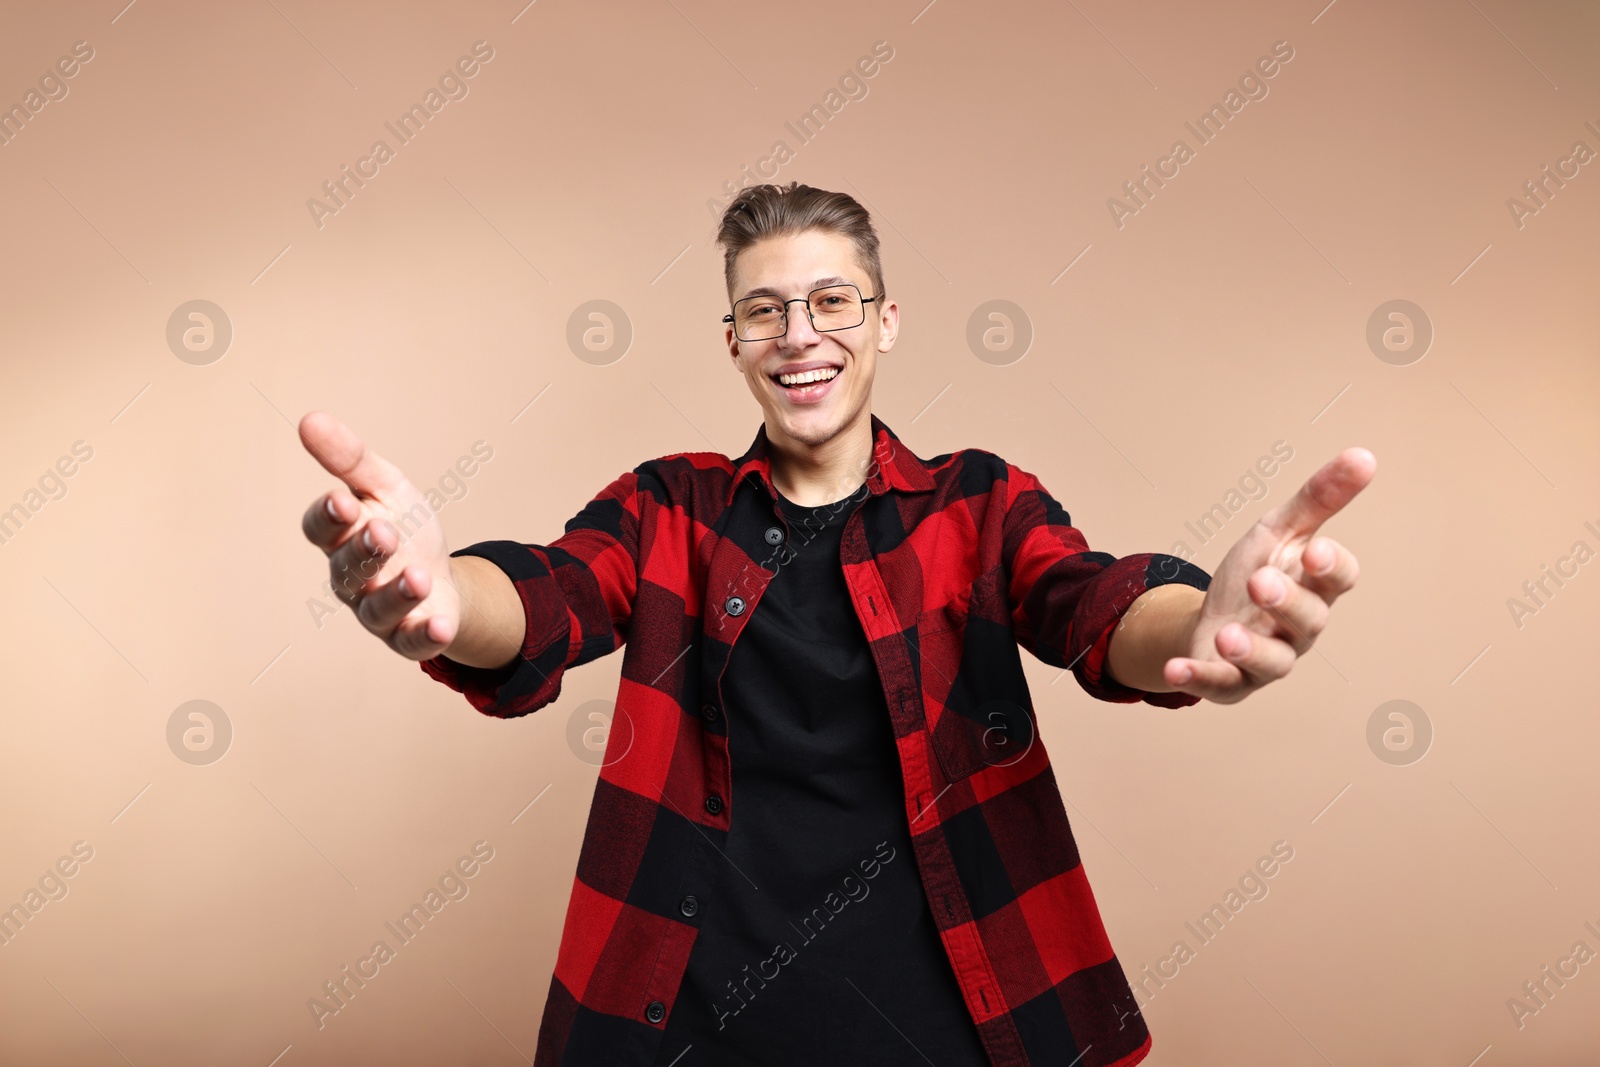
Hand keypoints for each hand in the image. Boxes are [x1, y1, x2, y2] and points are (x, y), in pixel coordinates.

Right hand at [298, 411, 461, 659]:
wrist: (442, 578)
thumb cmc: (403, 528)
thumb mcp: (384, 486)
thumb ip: (349, 459)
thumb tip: (309, 419)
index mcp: (341, 536)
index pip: (322, 528)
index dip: (329, 517)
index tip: (344, 499)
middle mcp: (351, 578)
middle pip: (348, 568)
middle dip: (365, 550)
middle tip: (384, 532)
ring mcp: (377, 611)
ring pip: (378, 608)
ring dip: (398, 593)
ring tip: (418, 577)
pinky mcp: (407, 636)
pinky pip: (411, 640)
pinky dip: (424, 635)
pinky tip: (440, 625)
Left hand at [1163, 447, 1375, 703]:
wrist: (1210, 620)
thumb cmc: (1256, 573)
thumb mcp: (1279, 532)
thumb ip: (1318, 499)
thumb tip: (1364, 456)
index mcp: (1314, 587)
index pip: (1338, 579)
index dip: (1331, 568)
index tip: (1314, 550)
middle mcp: (1299, 627)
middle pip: (1308, 619)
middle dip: (1286, 601)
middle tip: (1260, 581)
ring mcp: (1268, 658)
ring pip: (1273, 662)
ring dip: (1250, 649)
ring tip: (1227, 634)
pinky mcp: (1233, 683)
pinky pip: (1220, 685)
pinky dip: (1199, 677)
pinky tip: (1176, 667)